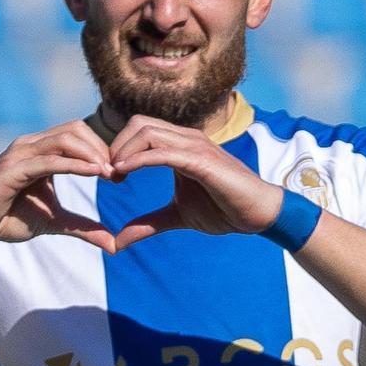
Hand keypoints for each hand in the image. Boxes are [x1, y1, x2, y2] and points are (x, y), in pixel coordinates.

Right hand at [0, 121, 117, 253]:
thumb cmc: (8, 218)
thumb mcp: (54, 222)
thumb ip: (82, 227)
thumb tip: (113, 244)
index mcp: (41, 150)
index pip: (79, 134)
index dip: (103, 150)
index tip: (121, 174)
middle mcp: (31, 144)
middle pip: (76, 129)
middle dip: (102, 149)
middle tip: (119, 174)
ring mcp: (21, 153)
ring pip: (65, 139)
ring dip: (92, 154)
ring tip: (110, 174)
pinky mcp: (13, 168)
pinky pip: (49, 159)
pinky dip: (74, 164)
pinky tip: (93, 172)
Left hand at [109, 115, 283, 249]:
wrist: (258, 213)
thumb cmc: (224, 209)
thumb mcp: (177, 216)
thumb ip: (148, 223)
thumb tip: (118, 242)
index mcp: (180, 145)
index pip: (139, 130)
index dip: (118, 149)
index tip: (108, 176)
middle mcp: (186, 139)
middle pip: (137, 123)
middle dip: (115, 146)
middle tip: (107, 175)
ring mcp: (195, 146)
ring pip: (147, 131)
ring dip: (123, 151)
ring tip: (113, 175)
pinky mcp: (202, 160)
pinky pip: (163, 152)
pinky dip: (139, 159)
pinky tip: (124, 172)